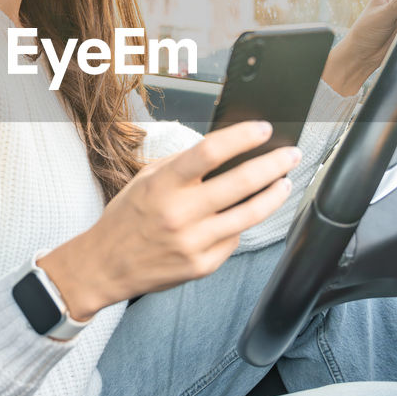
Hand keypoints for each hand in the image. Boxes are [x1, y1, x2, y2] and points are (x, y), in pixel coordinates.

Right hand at [40, 123, 301, 321]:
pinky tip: (244, 216)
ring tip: (285, 183)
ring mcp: (193, 242)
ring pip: (248, 215)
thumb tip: (225, 149)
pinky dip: (242, 225)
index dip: (242, 137)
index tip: (264, 130)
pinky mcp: (202, 266)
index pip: (210, 152)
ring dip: (273, 196)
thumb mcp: (145, 179)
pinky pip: (233, 240)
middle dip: (273, 165)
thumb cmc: (126, 218)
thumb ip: (182, 165)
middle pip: (240, 183)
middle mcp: (179, 213)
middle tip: (290, 155)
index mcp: (163, 185)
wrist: (105, 265)